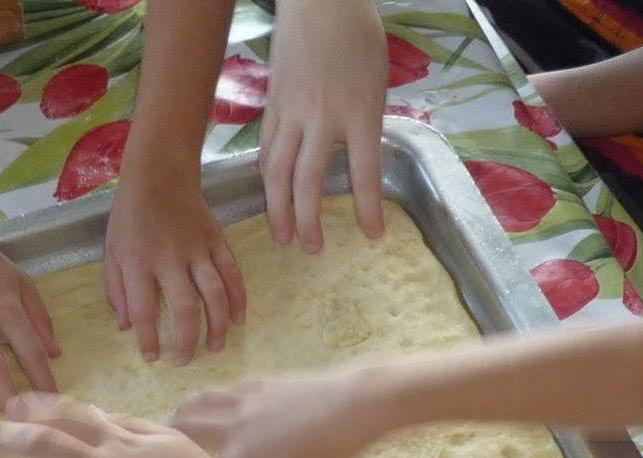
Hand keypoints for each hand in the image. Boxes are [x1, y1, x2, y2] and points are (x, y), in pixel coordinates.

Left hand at [105, 162, 246, 364]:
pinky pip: (232, 274)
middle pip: (186, 309)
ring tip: (215, 348)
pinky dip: (238, 299)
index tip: (152, 358)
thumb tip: (126, 327)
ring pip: (215, 294)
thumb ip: (117, 289)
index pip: (145, 311)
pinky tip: (237, 320)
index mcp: (139, 263)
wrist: (160, 173)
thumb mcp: (112, 251)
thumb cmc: (131, 216)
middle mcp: (170, 259)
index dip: (149, 339)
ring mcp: (198, 250)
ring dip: (217, 326)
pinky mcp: (217, 241)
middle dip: (187, 341)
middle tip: (184, 361)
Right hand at [172, 371, 378, 457]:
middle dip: (161, 438)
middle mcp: (231, 430)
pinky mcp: (257, 385)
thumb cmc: (329, 453)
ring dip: (180, 414)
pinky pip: (222, 391)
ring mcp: (242, 403)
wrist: (353, 405)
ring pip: (197, 405)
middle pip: (182, 430)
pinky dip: (209, 399)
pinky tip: (211, 403)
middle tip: (151, 445)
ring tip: (171, 421)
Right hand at [262, 0, 387, 249]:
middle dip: (308, 221)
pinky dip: (268, 180)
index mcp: (359, 111)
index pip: (364, 172)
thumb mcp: (376, 84)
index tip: (372, 236)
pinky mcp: (273, 106)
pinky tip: (271, 198)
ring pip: (278, 171)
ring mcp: (292, 112)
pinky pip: (267, 150)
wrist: (319, 2)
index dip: (368, 208)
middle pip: (308, 181)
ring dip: (279, 209)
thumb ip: (366, 125)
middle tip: (312, 249)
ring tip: (283, 237)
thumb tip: (356, 161)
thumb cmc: (357, 38)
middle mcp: (322, 117)